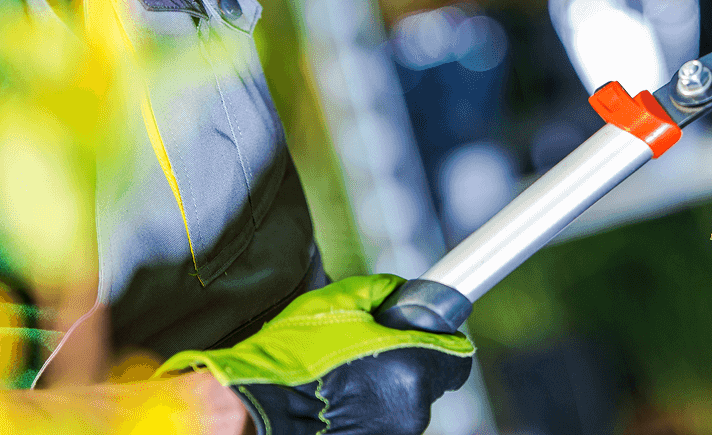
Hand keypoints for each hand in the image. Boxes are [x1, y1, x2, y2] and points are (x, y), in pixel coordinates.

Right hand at [155, 275, 472, 434]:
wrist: (253, 407)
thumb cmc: (291, 358)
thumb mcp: (338, 303)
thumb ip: (382, 291)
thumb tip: (403, 291)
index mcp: (412, 368)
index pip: (458, 356)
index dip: (440, 339)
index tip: (423, 332)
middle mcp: (410, 409)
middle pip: (429, 378)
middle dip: (407, 360)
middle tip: (369, 349)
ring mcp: (391, 433)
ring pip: (404, 401)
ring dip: (385, 386)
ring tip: (345, 375)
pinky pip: (382, 419)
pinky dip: (367, 407)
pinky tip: (339, 397)